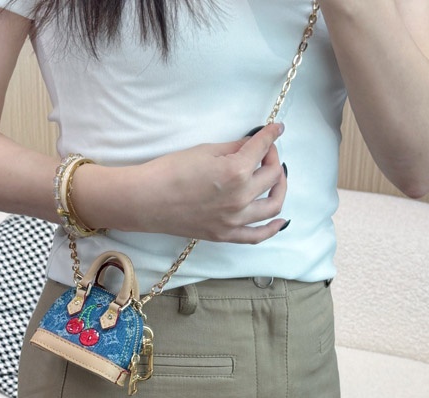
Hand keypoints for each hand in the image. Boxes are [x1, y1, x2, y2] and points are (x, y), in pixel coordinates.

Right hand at [131, 122, 287, 242]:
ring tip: (275, 179)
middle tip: (266, 152)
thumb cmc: (170, 171)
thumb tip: (252, 145)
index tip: (276, 130)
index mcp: (236, 171)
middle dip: (273, 159)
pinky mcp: (225, 234)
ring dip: (279, 188)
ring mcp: (234, 219)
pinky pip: (257, 236)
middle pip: (272, 176)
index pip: (263, 149)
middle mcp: (241, 197)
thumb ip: (234, 148)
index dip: (272, 135)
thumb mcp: (205, 150)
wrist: (146, 200)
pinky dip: (272, 228)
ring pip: (273, 205)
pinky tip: (281, 220)